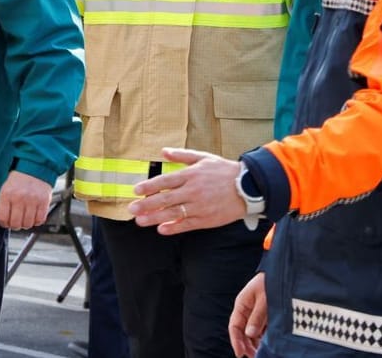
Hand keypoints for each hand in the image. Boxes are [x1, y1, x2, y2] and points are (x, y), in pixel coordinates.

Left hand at [0, 170, 53, 230]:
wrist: (36, 167)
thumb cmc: (19, 179)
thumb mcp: (6, 187)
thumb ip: (4, 203)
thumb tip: (4, 220)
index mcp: (7, 194)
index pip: (2, 217)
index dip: (4, 223)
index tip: (6, 223)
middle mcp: (19, 198)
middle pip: (15, 223)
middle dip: (15, 226)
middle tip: (16, 223)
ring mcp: (32, 200)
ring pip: (28, 224)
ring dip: (26, 224)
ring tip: (25, 219)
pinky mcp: (44, 202)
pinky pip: (40, 220)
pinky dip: (37, 221)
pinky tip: (34, 216)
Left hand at [129, 148, 244, 233]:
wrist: (249, 187)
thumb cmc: (225, 171)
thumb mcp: (204, 158)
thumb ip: (182, 155)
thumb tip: (163, 151)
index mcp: (191, 175)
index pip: (165, 181)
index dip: (149, 186)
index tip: (136, 191)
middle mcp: (193, 191)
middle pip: (165, 199)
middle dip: (146, 205)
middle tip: (132, 209)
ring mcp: (200, 206)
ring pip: (173, 213)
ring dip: (155, 218)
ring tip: (140, 221)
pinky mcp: (207, 219)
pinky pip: (187, 225)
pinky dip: (174, 228)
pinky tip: (162, 230)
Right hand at [229, 273, 266, 356]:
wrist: (284, 273)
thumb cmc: (272, 282)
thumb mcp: (265, 299)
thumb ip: (257, 317)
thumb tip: (249, 334)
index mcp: (242, 304)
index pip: (234, 326)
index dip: (236, 341)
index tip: (240, 354)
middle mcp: (247, 310)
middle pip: (242, 332)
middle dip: (246, 345)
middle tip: (253, 357)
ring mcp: (256, 313)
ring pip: (251, 332)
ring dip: (254, 343)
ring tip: (260, 353)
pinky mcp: (266, 315)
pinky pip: (261, 330)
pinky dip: (263, 338)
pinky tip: (267, 345)